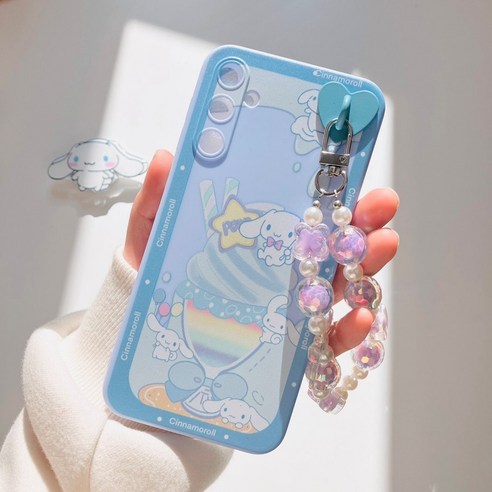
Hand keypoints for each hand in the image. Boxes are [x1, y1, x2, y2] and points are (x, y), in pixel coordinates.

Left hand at [124, 150, 398, 355]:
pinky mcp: (290, 347)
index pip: (302, 210)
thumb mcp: (154, 236)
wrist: (151, 337)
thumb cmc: (158, 279)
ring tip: (381, 246)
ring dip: (366, 266)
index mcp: (259, 238)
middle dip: (362, 222)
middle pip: (331, 244)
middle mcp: (283, 269)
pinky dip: (346, 331)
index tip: (352, 169)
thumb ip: (158, 200)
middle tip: (380, 204)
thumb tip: (168, 156)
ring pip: (339, 284)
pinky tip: (355, 317)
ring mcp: (291, 306)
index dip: (330, 190)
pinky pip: (325, 340)